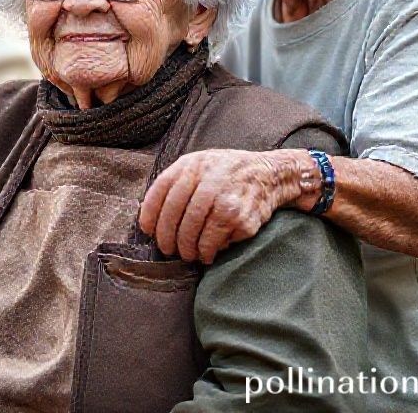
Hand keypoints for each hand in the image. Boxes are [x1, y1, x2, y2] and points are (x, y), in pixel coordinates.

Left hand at [139, 148, 310, 263]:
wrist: (269, 174)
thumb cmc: (227, 172)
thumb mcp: (200, 164)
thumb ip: (176, 182)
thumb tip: (149, 217)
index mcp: (192, 164)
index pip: (161, 191)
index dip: (150, 215)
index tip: (148, 231)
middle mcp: (207, 179)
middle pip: (174, 217)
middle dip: (168, 238)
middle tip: (168, 249)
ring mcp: (224, 199)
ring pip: (192, 233)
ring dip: (186, 249)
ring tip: (188, 253)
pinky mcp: (239, 218)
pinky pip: (213, 242)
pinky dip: (206, 252)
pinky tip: (207, 252)